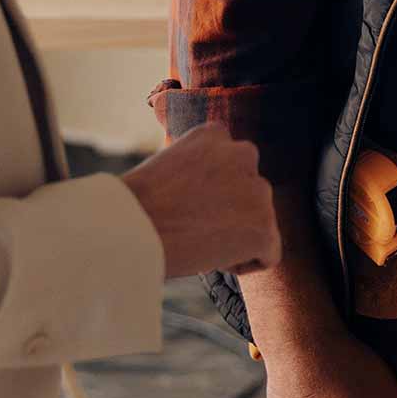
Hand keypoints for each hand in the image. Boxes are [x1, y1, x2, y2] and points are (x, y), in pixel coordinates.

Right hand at [120, 124, 279, 279]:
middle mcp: (243, 153)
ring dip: (234, 237)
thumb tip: (214, 191)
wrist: (129, 230)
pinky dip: (243, 263)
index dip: (210, 195)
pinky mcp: (263, 227)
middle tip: (190, 227)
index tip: (184, 207)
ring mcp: (257, 189)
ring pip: (258, 223)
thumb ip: (200, 169)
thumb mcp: (169, 165)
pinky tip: (211, 257)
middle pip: (249, 194)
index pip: (231, 168)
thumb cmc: (136, 206)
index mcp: (216, 133)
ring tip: (196, 240)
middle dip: (228, 214)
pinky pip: (268, 254)